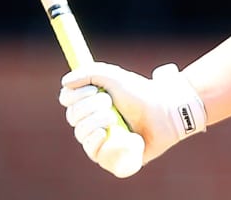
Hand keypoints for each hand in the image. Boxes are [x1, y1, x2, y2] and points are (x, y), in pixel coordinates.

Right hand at [59, 61, 206, 175]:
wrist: (165, 110)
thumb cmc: (142, 92)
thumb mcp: (115, 76)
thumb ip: (89, 73)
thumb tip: (65, 82)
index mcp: (91, 102)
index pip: (68, 100)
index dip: (76, 95)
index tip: (93, 89)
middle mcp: (93, 121)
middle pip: (73, 117)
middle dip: (89, 107)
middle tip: (110, 103)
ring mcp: (102, 139)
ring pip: (82, 135)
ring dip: (95, 122)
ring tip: (115, 118)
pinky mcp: (112, 156)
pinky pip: (96, 155)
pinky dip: (100, 144)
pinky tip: (107, 136)